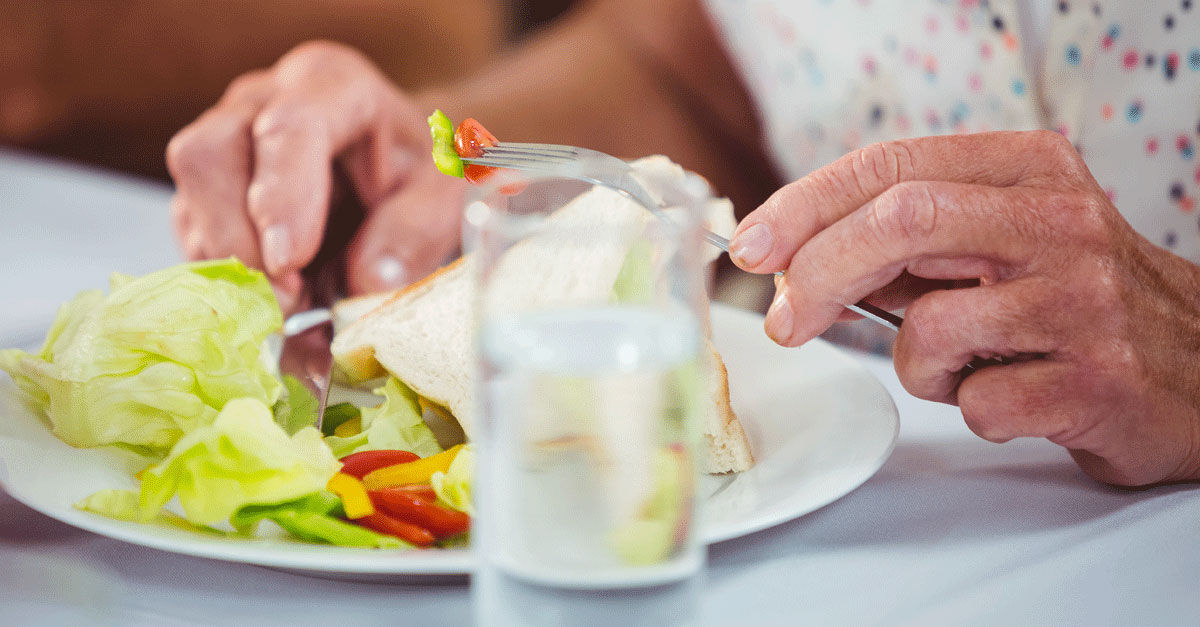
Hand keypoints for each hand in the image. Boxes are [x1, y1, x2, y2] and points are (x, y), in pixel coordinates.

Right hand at [166, 41, 467, 311]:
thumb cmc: (418, 172)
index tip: (290, 262)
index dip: (281, 197)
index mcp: (329, 84)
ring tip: (294, 312)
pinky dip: (229, 285)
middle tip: (286, 301)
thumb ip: (414, 232)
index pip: (287, 127)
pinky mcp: (204, 195)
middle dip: (240, 240)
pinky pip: (193, 241)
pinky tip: (277, 311)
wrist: (396, 171)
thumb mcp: (441, 196)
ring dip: (233, 271)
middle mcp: (260, 102)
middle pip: (208, 155)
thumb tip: (367, 281)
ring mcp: (222, 145)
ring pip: (191, 205)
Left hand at [728, 131, 1199, 486]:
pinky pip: (977, 402)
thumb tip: (793, 259)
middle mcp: (1059, 221)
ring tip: (959, 365)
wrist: (1197, 369)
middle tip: (788, 320)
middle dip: (818, 273)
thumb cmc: (1074, 301)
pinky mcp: (1096, 379)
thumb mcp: (1000, 239)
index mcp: (1028, 170)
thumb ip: (909, 239)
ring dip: (913, 363)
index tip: (753, 246)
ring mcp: (1082, 299)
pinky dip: (968, 407)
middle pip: (900, 221)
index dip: (805, 204)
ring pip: (928, 326)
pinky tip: (1011, 393)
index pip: (891, 164)